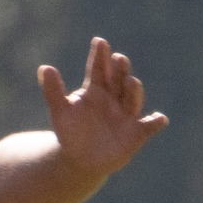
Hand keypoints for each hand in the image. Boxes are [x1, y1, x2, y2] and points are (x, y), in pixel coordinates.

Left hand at [39, 37, 167, 179]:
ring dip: (133, 91)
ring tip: (130, 81)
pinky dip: (155, 122)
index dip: (99, 56)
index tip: (99, 42)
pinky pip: (149, 126)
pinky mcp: (137, 132)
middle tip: (118, 58)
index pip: (98, 69)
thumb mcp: (60, 112)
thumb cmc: (71, 132)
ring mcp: (127, 114)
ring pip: (132, 99)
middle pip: (118, 80)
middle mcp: (114, 98)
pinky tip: (159, 119)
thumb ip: (53, 91)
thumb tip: (44, 67)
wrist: (81, 160)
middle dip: (119, 70)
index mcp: (96, 90)